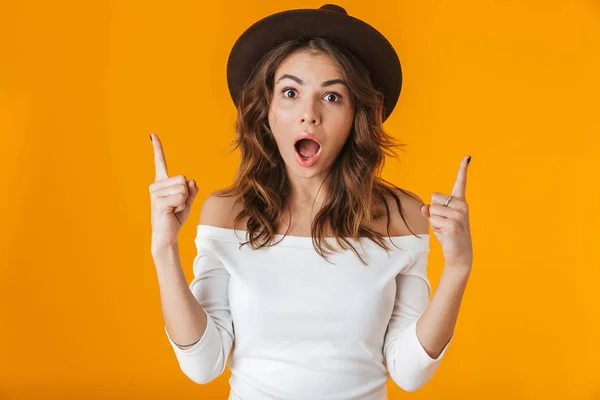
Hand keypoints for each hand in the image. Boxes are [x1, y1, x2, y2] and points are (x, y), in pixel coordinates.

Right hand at [149, 133, 198, 247]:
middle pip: (183, 178)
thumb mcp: (187, 202)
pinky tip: (172, 212)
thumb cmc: (175, 218)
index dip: (157, 148)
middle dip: (186, 194)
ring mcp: (155, 193)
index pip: (160, 162)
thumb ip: (191, 191)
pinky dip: (181, 206)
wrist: (167, 235)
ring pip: (183, 188)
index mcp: (162, 182)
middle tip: (176, 205)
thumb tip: (192, 181)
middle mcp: (156, 185)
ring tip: (173, 209)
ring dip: (183, 201)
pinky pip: (181, 197)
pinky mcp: (159, 202)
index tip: (153, 134)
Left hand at [420, 155, 472, 270]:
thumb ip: (431, 210)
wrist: (459, 254)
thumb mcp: (438, 220)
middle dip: (433, 211)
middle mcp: (462, 206)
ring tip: (445, 229)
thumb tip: (424, 208)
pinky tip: (445, 234)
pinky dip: (435, 228)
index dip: (463, 169)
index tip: (467, 157)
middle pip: (434, 198)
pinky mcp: (453, 224)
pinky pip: (433, 220)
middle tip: (444, 223)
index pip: (461, 183)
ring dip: (433, 221)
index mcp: (460, 202)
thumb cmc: (448, 234)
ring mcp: (459, 215)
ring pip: (431, 210)